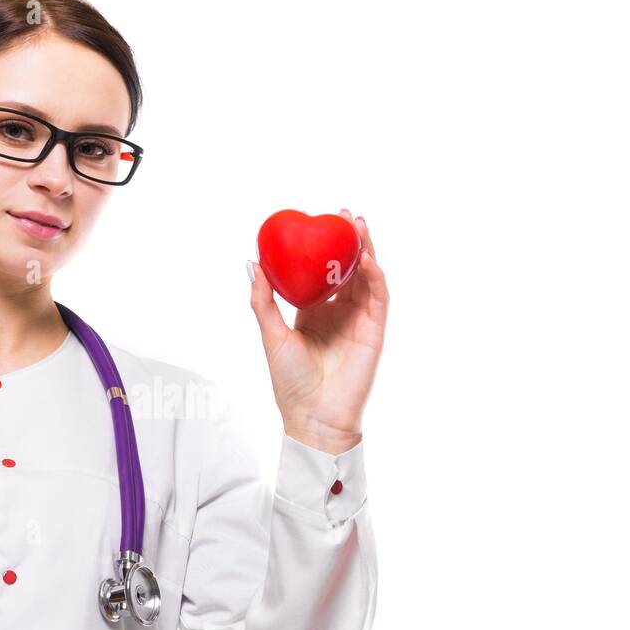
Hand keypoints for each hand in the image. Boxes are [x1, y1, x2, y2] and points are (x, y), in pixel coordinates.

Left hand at [249, 208, 388, 454]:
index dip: (324, 248)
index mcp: (314, 312)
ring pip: (366, 277)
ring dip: (365, 250)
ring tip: (358, 224)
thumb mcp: (271, 334)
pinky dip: (374, 277)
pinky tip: (366, 259)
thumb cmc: (290, 382)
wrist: (313, 416)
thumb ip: (263, 300)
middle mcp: (339, 313)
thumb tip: (251, 262)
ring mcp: (358, 321)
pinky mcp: (374, 332)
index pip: (322, 273)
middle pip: (348, 269)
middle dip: (349, 240)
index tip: (318, 223)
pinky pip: (377, 298)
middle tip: (344, 213)